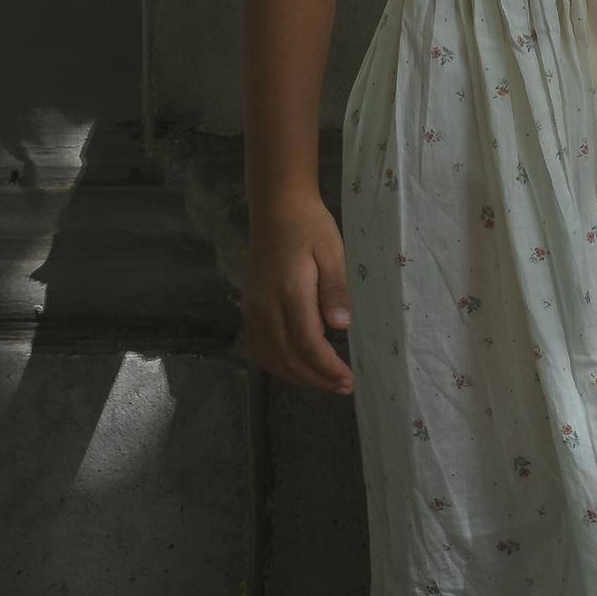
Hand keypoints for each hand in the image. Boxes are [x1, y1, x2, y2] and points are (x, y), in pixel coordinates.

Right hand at [242, 190, 353, 394]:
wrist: (276, 208)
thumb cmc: (310, 227)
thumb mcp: (331, 252)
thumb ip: (335, 290)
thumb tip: (341, 326)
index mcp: (290, 292)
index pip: (308, 344)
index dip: (328, 369)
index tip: (348, 380)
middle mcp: (265, 306)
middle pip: (288, 359)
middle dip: (316, 380)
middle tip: (342, 387)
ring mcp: (253, 309)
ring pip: (270, 359)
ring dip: (297, 378)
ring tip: (324, 383)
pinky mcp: (248, 309)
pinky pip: (258, 349)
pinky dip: (277, 366)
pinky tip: (297, 369)